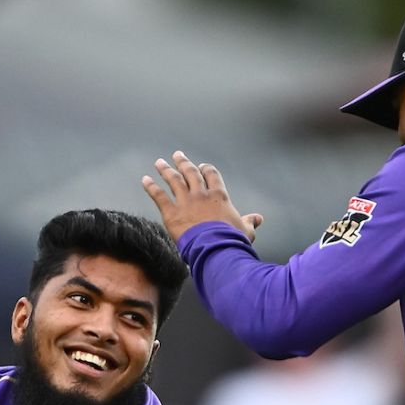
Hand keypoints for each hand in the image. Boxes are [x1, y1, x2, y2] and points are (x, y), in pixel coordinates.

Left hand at [142, 150, 263, 242]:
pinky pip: (159, 196)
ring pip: (174, 180)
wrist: (216, 248)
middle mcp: (201, 194)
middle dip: (183, 163)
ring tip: (159, 162)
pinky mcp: (172, 213)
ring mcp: (186, 202)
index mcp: (219, 195)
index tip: (202, 166)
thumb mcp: (245, 230)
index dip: (206, 169)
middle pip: (191, 173)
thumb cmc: (232, 240)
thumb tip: (258, 219)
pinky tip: (145, 179)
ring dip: (166, 170)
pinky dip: (151, 187)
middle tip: (177, 155)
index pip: (212, 175)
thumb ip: (250, 222)